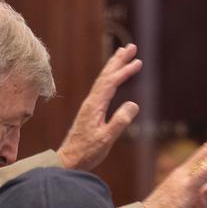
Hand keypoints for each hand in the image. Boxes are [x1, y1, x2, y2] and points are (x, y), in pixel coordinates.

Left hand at [58, 44, 142, 170]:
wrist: (69, 160)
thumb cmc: (87, 152)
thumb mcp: (106, 139)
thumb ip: (119, 122)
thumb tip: (133, 104)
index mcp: (94, 106)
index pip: (111, 83)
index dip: (124, 71)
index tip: (137, 62)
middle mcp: (91, 102)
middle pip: (105, 75)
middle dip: (118, 60)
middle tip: (131, 47)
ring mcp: (90, 105)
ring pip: (103, 80)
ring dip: (114, 66)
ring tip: (124, 54)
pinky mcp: (91, 111)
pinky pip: (102, 88)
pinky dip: (110, 78)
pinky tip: (115, 78)